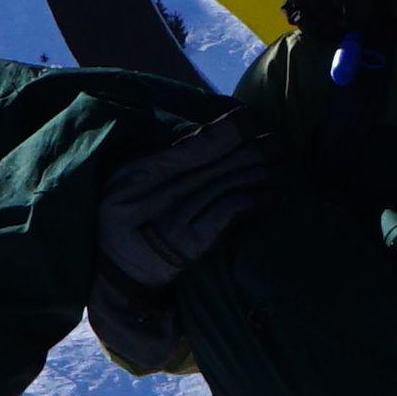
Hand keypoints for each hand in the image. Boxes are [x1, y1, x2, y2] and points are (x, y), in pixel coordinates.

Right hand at [96, 110, 277, 299]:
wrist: (116, 277)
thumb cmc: (121, 223)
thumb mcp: (122, 183)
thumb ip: (156, 160)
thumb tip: (203, 134)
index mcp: (142, 172)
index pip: (194, 144)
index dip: (228, 129)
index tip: (253, 118)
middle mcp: (160, 193)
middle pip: (217, 162)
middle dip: (253, 148)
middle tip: (278, 140)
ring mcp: (177, 219)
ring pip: (227, 185)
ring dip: (259, 173)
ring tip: (280, 165)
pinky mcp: (191, 243)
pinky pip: (228, 214)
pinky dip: (253, 201)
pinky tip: (270, 196)